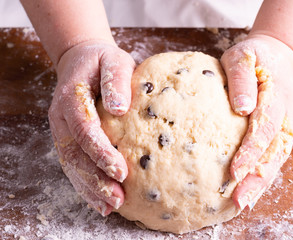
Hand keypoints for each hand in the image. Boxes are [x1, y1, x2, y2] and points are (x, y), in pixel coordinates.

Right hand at [48, 40, 134, 215]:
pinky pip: (73, 166)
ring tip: (111, 205)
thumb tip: (119, 108)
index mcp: (72, 97)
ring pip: (72, 165)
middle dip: (96, 178)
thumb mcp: (114, 61)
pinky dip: (86, 186)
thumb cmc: (102, 62)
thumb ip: (116, 81)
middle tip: (118, 198)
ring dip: (91, 188)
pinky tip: (100, 202)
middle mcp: (61, 117)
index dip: (100, 152)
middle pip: (75, 153)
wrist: (82, 60)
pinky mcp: (68, 139)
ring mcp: (62, 130)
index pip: (84, 129)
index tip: (120, 170)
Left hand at [221, 35, 292, 208]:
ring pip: (276, 158)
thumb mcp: (243, 57)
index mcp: (277, 96)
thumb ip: (242, 80)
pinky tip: (251, 190)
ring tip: (243, 203)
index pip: (263, 129)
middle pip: (273, 151)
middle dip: (256, 178)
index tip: (234, 171)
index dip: (250, 152)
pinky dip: (264, 174)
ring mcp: (287, 125)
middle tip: (238, 201)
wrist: (279, 54)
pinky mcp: (283, 132)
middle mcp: (286, 116)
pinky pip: (275, 155)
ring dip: (261, 183)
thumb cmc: (255, 55)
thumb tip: (242, 107)